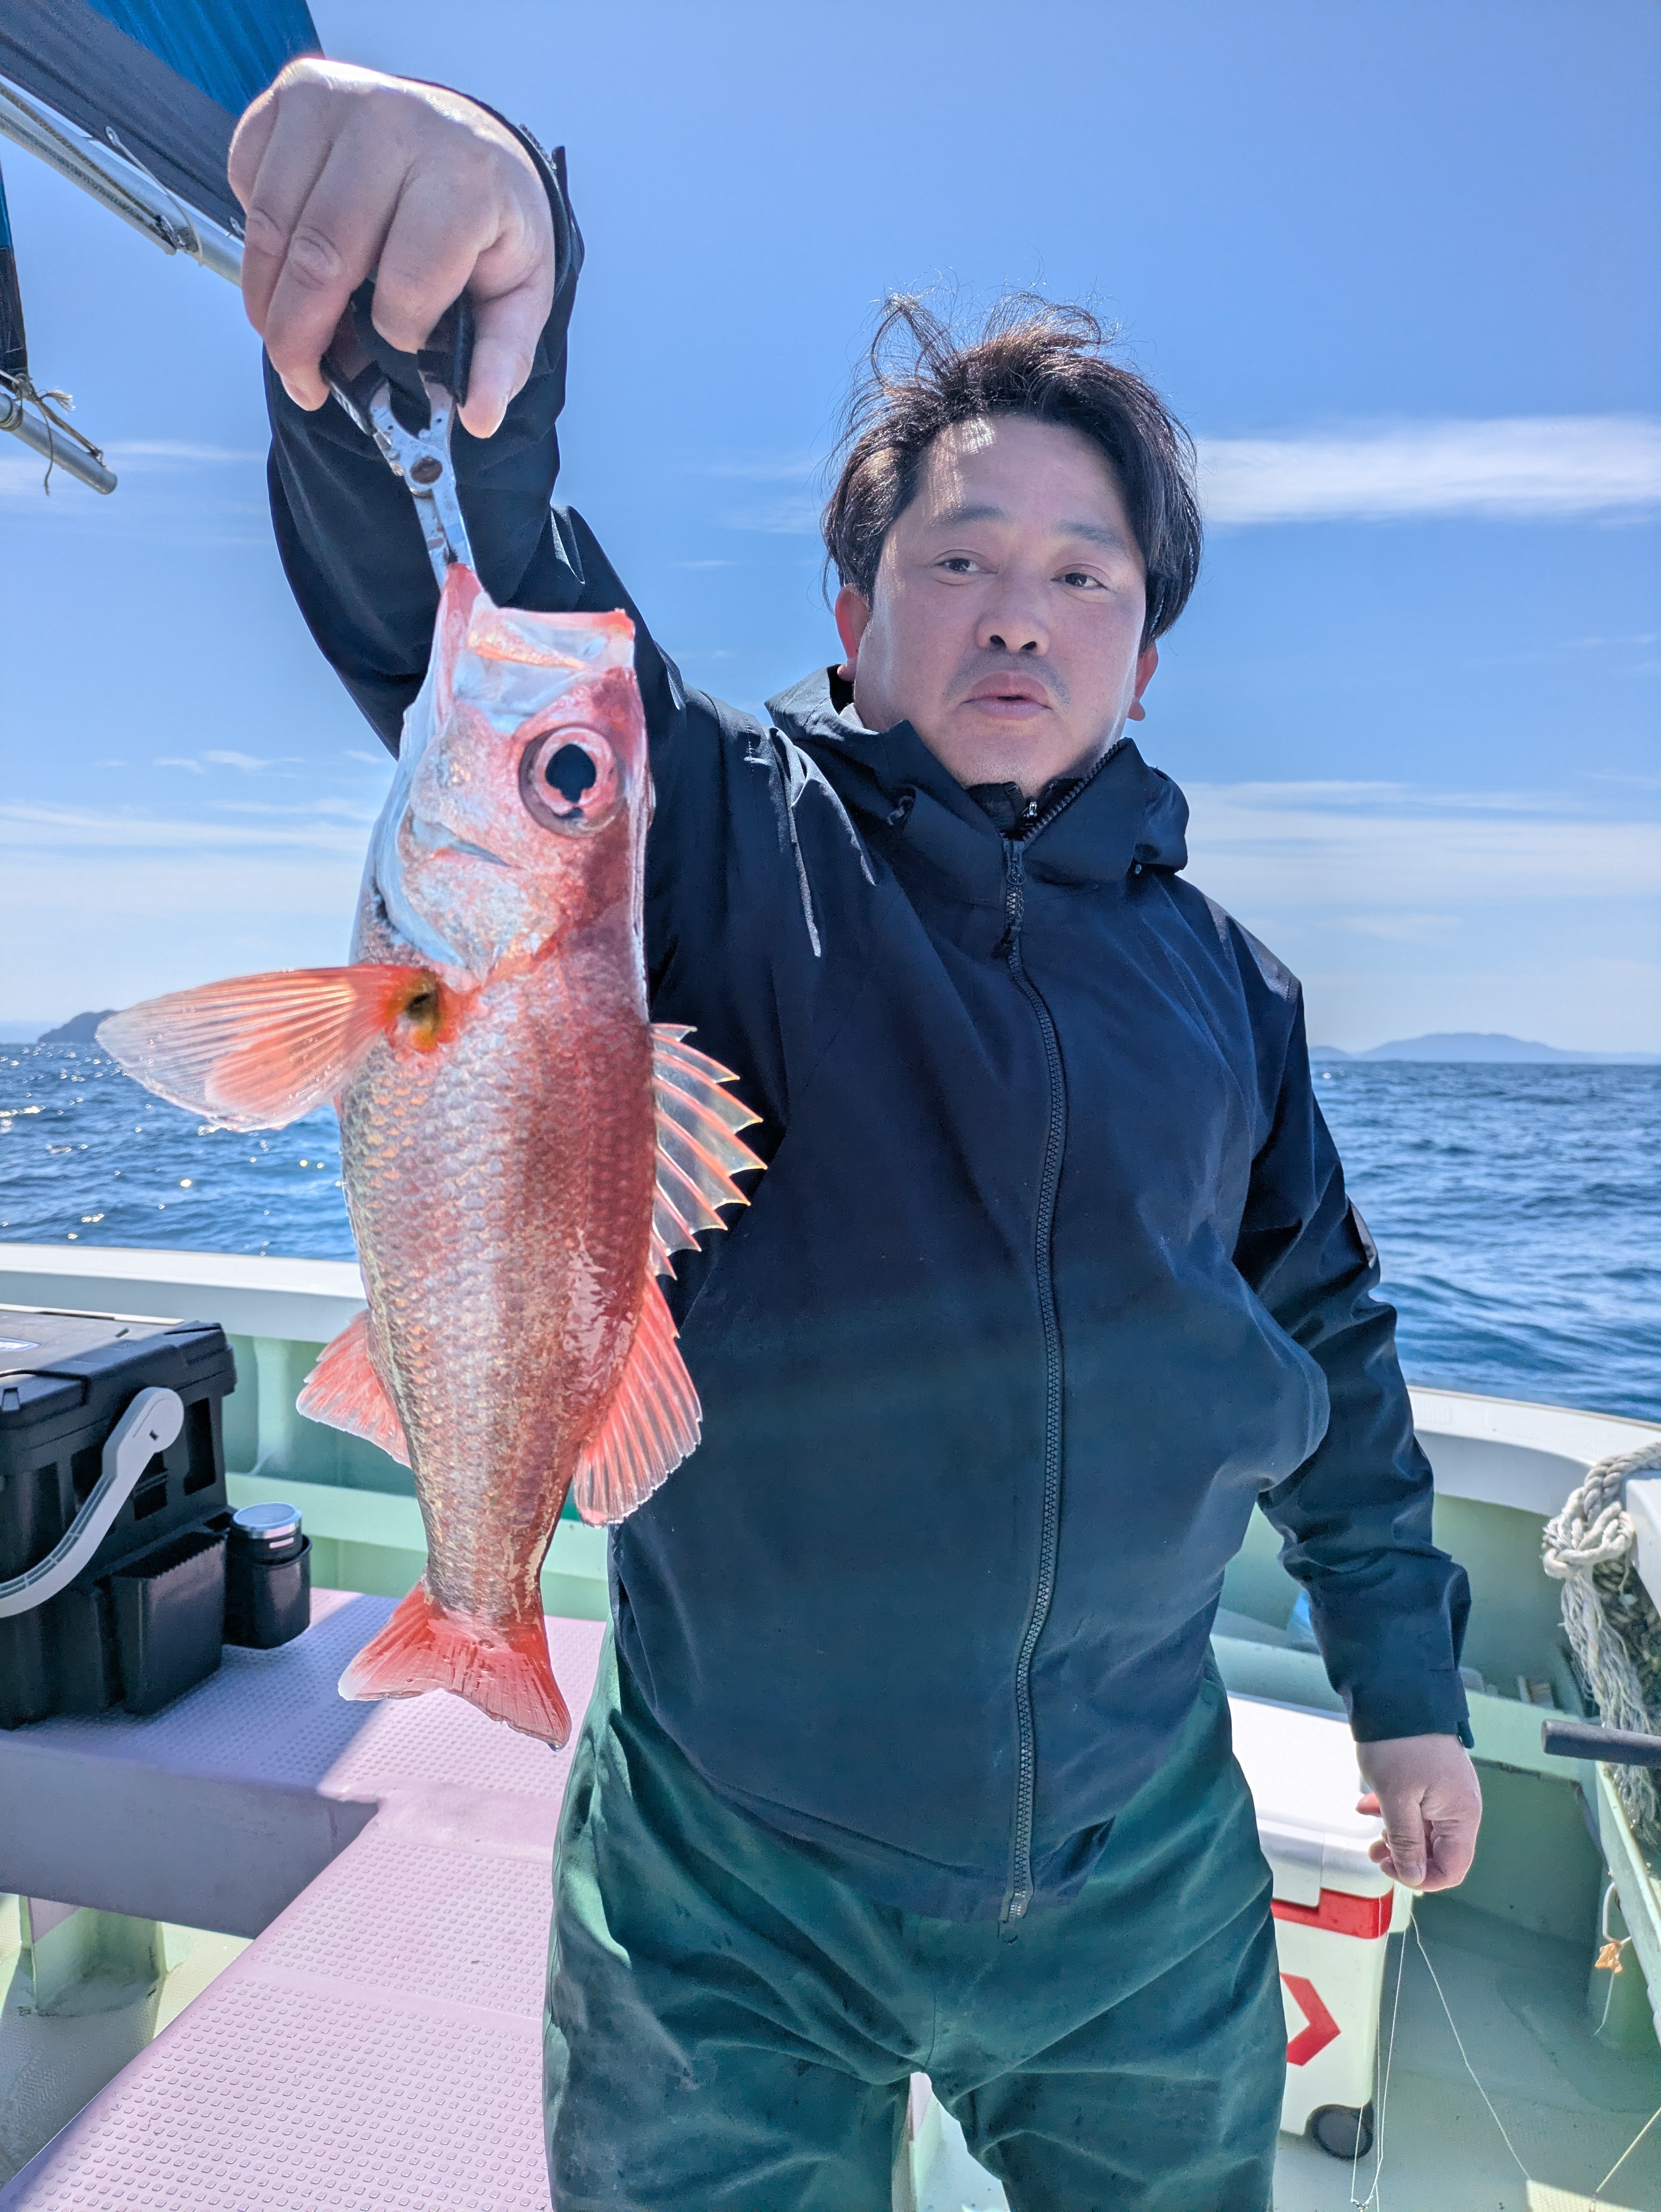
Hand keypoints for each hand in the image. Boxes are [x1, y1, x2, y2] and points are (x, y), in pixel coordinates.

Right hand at [228, 59, 555, 436]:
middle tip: (303, 382)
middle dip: (299, 339)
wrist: (472, 139)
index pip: (406, 282)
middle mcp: (395, 126)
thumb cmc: (489, 216)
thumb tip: (479, 416)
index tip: (399, 349)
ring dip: (268, 296)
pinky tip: (292, 248)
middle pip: (321, 257)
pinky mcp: (294, 92)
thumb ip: (501, 358)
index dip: (396, 334)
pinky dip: (260, 231)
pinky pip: (247, 177)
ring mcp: (337, 100)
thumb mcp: (519, 290)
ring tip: (287, 333)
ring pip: (271, 225)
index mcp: (463, 179)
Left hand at [1355, 1733, 1481, 1890]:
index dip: (1421, 1878)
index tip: (1390, 1867)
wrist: (1395, 1694)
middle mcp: (1461, 1806)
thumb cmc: (1397, 1745)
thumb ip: (1406, 1842)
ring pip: (1424, 1829)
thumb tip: (1414, 1876)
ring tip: (1370, 1830)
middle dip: (1405, 1856)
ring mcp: (1447, 1791)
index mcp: (1462, 1815)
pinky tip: (1368, 1806)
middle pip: (1438, 1850)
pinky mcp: (1431, 1778)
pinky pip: (1417, 1807)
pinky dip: (1394, 1811)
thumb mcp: (1396, 1799)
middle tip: (1374, 1851)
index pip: (1452, 1869)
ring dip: (1396, 1835)